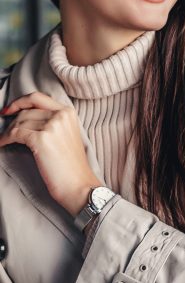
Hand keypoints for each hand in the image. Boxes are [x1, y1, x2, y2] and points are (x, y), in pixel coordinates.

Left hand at [0, 92, 102, 216]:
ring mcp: (52, 126)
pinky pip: (16, 134)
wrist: (79, 185)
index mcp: (68, 112)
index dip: (20, 102)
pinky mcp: (42, 140)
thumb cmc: (72, 166)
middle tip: (5, 130)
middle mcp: (60, 115)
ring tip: (4, 140)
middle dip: (12, 120)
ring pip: (20, 122)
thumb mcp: (68, 135)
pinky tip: (2, 144)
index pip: (38, 97)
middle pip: (27, 110)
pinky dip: (5, 139)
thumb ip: (54, 122)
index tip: (10, 109)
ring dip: (8, 131)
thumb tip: (27, 119)